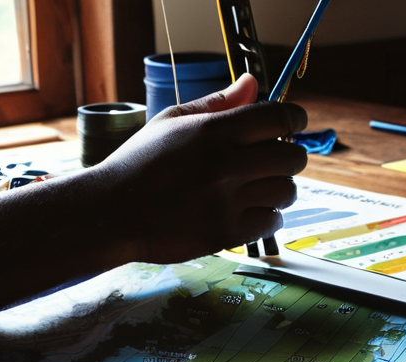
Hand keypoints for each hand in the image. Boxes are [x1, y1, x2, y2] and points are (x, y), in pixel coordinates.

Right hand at [91, 73, 307, 263]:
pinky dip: (268, 217)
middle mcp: (226, 165)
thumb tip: (252, 83)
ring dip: (280, 188)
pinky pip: (272, 223)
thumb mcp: (172, 122)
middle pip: (292, 157)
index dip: (294, 118)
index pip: (279, 117)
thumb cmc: (139, 164)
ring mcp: (228, 202)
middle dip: (290, 155)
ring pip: (286, 191)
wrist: (111, 213)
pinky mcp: (226, 233)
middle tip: (274, 159)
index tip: (292, 123)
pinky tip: (250, 210)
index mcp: (214, 131)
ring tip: (260, 187)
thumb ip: (217, 103)